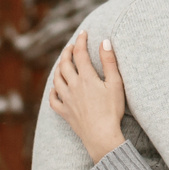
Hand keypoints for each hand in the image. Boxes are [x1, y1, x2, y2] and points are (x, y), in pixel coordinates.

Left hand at [48, 34, 126, 161]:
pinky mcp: (64, 112)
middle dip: (67, 52)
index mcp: (86, 78)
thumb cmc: (111, 111)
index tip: (83, 33)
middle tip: (71, 46)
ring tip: (63, 63)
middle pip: (65, 64)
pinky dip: (53, 91)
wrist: (101, 136)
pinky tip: (56, 88)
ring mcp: (66, 100)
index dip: (81, 41)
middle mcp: (72, 86)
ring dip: (59, 68)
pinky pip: (53, 99)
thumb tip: (104, 42)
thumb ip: (109, 62)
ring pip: (56, 79)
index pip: (80, 53)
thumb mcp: (115, 84)